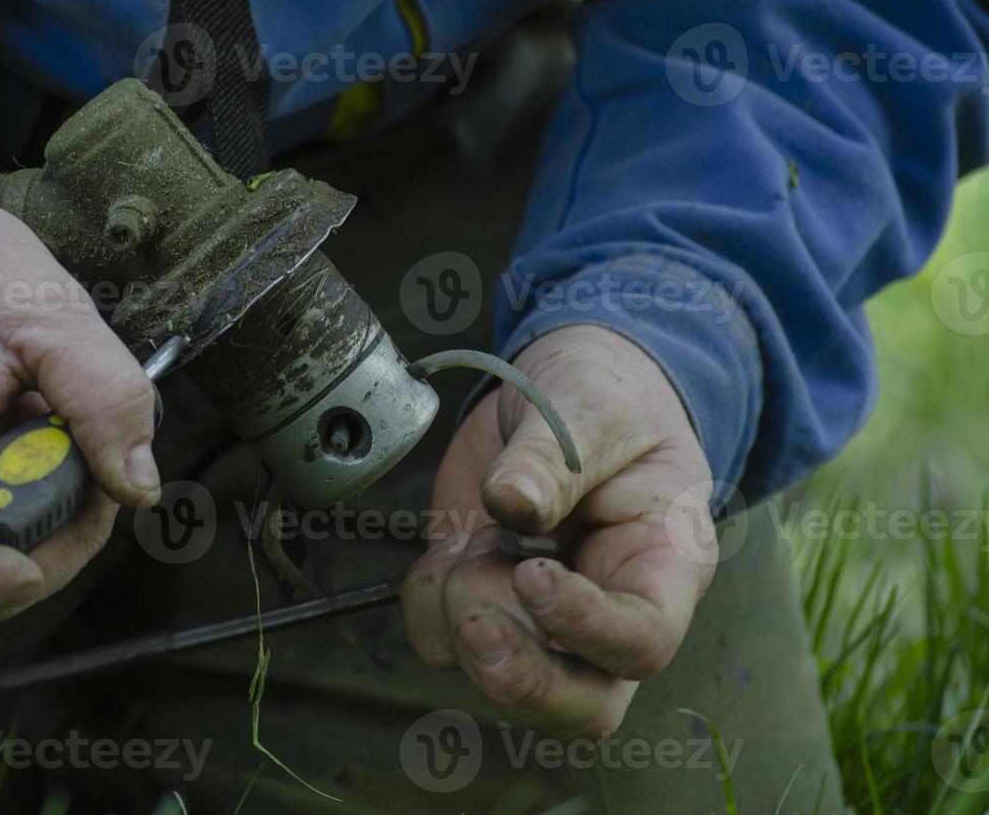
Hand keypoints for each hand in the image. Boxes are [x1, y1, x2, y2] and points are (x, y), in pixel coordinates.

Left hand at [401, 325, 717, 736]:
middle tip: (475, 621)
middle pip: (582, 707)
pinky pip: (442, 643)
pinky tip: (448, 546)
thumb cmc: (607, 397)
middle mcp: (608, 611)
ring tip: (476, 539)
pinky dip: (426, 602)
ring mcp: (542, 619)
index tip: (531, 573)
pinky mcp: (484, 604)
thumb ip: (554, 456)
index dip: (584, 627)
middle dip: (520, 679)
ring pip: (502, 683)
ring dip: (464, 619)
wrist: (564, 383)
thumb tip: (513, 501)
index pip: (642, 641)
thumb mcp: (591, 408)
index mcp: (664, 566)